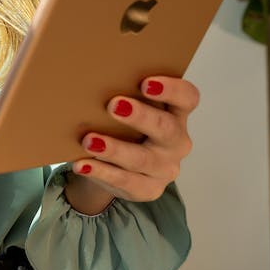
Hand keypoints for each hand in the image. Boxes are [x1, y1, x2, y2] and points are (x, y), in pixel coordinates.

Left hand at [64, 76, 199, 214]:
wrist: (118, 166)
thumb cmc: (124, 126)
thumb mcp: (130, 111)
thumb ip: (124, 96)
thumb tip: (91, 80)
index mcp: (177, 114)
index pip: (187, 98)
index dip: (171, 89)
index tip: (146, 82)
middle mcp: (177, 142)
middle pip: (166, 128)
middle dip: (140, 116)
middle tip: (114, 105)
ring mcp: (165, 168)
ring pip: (142, 159)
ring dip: (115, 149)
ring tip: (89, 141)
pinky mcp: (149, 189)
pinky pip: (125, 182)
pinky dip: (101, 172)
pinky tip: (82, 164)